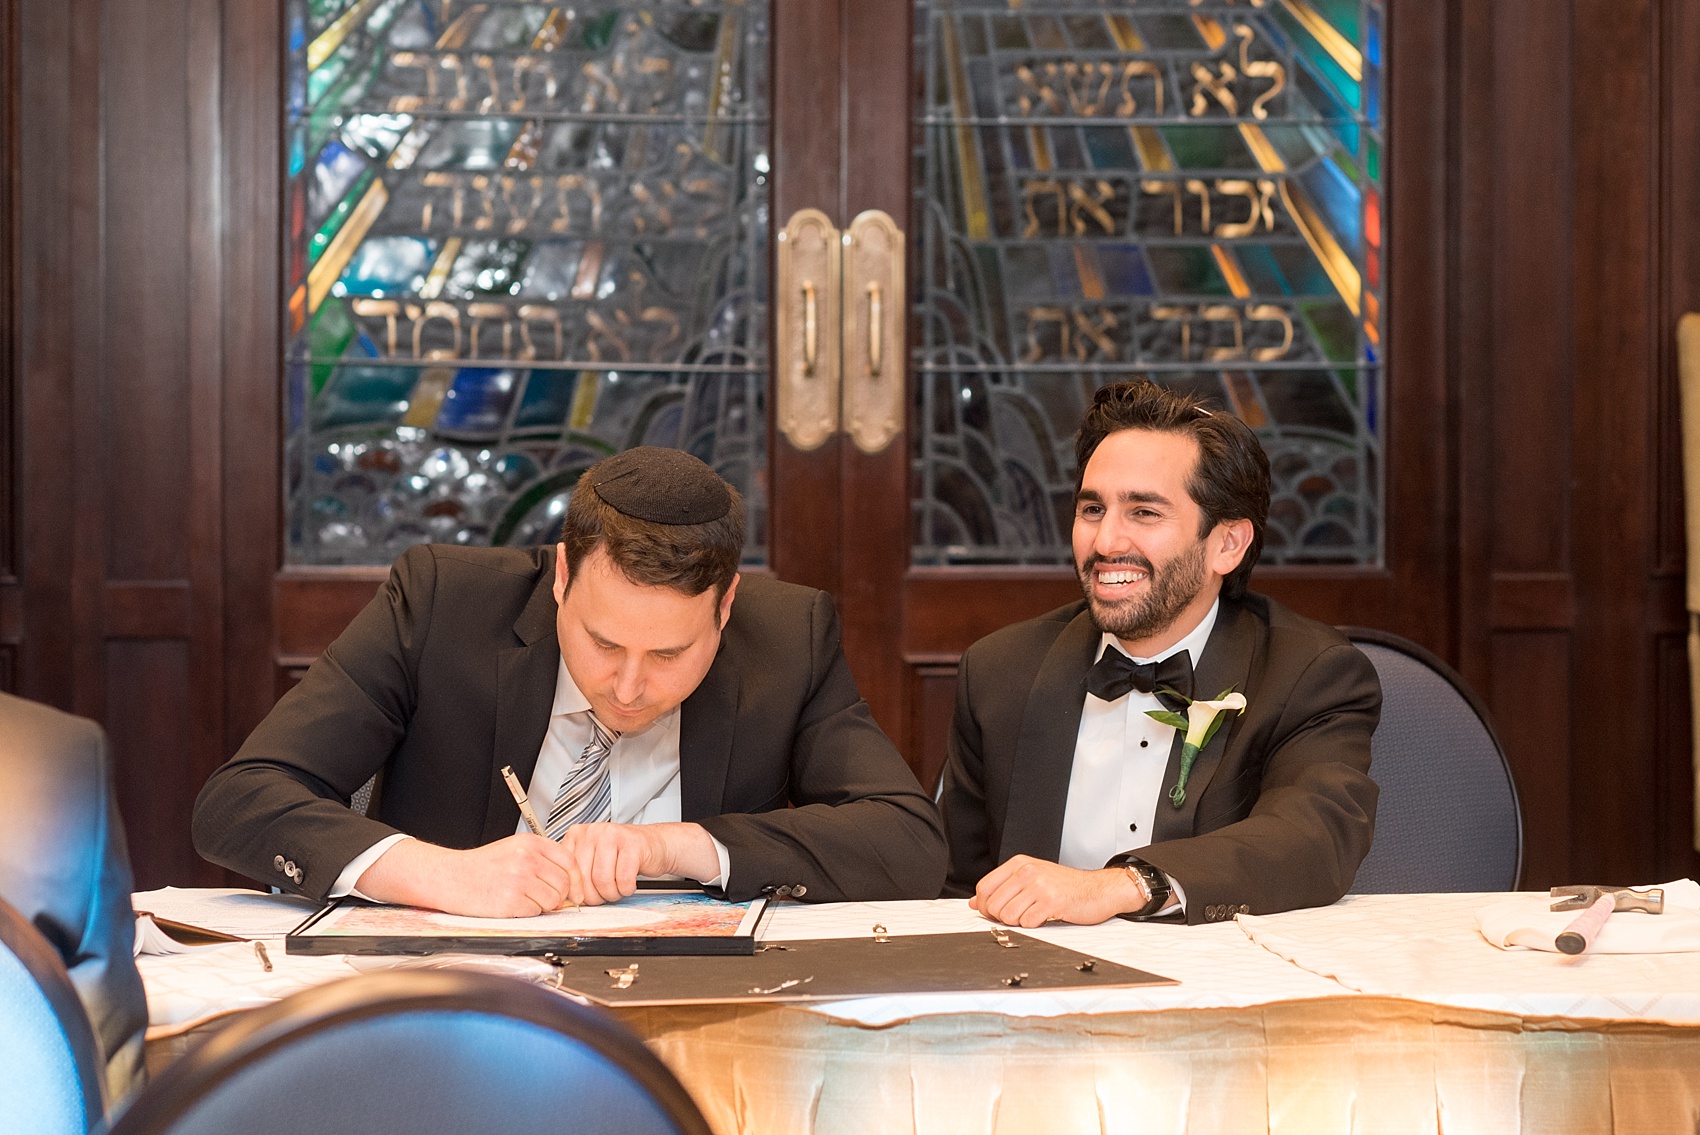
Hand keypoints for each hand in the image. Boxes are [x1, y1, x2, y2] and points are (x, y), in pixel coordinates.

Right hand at [354, 834, 584, 916]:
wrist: (451, 877)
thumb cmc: (482, 866)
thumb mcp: (514, 850)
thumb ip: (542, 861)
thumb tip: (568, 884)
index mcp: (531, 843)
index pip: (570, 861)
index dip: (576, 880)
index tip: (574, 891)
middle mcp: (527, 859)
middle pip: (564, 883)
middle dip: (559, 896)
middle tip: (544, 897)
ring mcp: (520, 880)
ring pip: (553, 900)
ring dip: (543, 905)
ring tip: (523, 898)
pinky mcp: (512, 901)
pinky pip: (535, 912)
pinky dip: (528, 912)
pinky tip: (513, 904)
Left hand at [557, 821, 721, 904]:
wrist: (654, 845)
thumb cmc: (621, 856)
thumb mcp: (592, 859)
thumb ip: (577, 873)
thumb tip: (565, 898)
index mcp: (577, 834)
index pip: (567, 871)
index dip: (575, 891)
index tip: (582, 898)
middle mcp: (593, 831)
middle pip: (585, 879)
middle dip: (596, 896)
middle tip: (605, 895)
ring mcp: (613, 835)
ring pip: (603, 880)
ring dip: (612, 894)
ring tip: (618, 889)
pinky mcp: (633, 844)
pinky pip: (624, 879)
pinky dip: (627, 889)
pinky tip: (629, 883)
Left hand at [968, 855, 1148, 926]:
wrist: (1098, 889)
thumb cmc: (1066, 886)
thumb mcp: (1032, 878)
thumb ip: (1004, 887)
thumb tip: (976, 902)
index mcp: (1019, 863)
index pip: (984, 887)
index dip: (984, 905)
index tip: (992, 912)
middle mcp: (1027, 871)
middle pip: (993, 904)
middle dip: (1001, 917)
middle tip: (1019, 915)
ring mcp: (1039, 885)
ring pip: (1008, 916)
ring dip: (1019, 921)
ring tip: (1034, 914)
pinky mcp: (1051, 901)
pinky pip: (1027, 922)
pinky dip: (1034, 925)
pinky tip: (1045, 916)